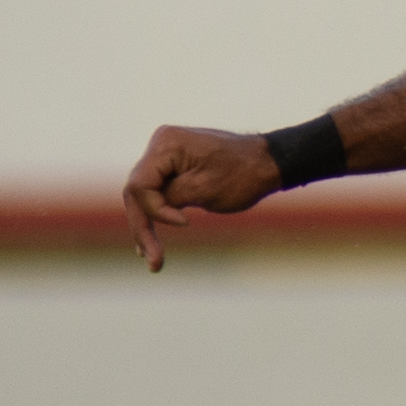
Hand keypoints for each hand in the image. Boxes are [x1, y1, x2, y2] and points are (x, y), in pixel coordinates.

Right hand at [121, 123, 283, 270]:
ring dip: (146, 225)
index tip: (186, 223)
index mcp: (166, 144)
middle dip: (143, 227)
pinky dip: (157, 214)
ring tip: (153, 260)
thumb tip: (145, 209)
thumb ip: (169, 198)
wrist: (268, 162)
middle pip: (137, 191)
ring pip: (144, 195)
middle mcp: (160, 144)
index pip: (140, 185)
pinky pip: (156, 191)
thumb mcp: (204, 190)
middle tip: (153, 261)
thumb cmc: (242, 175)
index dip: (155, 210)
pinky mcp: (172, 165)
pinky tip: (151, 243)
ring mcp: (165, 153)